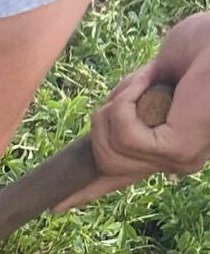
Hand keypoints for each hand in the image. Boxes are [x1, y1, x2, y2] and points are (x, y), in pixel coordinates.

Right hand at [87, 12, 209, 187]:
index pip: (122, 177)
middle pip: (105, 162)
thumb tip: (105, 120)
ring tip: (144, 81)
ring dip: (117, 105)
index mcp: (170, 146)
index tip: (57, 206)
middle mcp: (175, 161)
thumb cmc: (200, 47)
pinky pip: (124, 135)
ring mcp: (176, 160)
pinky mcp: (174, 151)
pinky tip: (148, 81)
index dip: (87, 191)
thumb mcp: (152, 79)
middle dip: (103, 120)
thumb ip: (130, 105)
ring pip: (109, 149)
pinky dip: (126, 101)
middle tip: (130, 88)